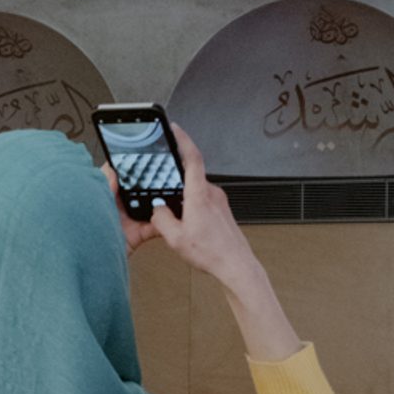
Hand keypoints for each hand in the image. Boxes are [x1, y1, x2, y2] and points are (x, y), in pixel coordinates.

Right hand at [130, 125, 255, 289]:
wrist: (236, 265)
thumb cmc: (212, 253)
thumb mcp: (174, 238)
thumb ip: (160, 219)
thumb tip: (157, 210)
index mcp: (200, 194)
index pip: (192, 157)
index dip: (182, 139)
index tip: (174, 128)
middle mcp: (212, 193)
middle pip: (190, 175)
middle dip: (174, 181)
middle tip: (162, 187)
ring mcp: (219, 201)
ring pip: (195, 191)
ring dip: (183, 199)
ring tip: (176, 219)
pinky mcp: (222, 210)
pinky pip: (203, 201)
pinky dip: (191, 207)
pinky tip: (188, 226)